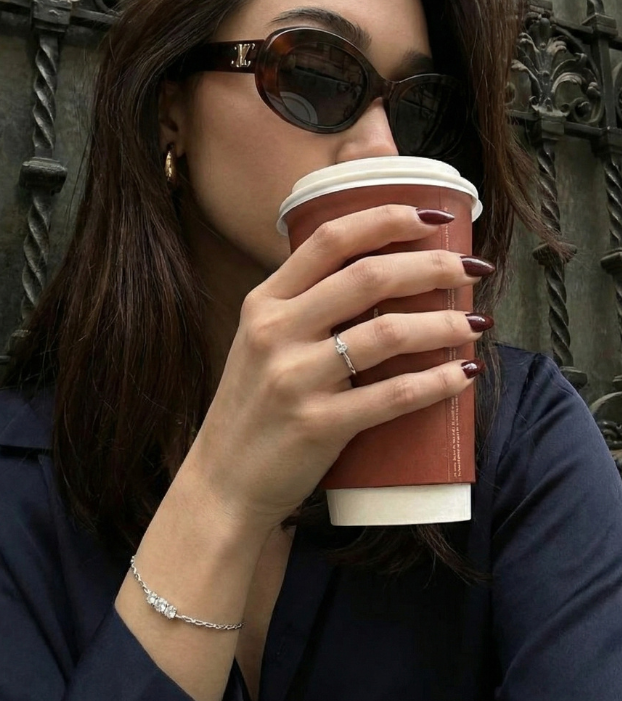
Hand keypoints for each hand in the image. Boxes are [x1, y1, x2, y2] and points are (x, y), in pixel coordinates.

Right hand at [182, 203, 492, 542]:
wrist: (224, 483)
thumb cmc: (254, 409)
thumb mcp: (261, 342)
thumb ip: (304, 306)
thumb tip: (379, 272)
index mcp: (264, 302)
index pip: (330, 239)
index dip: (387, 219)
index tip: (432, 217)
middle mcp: (275, 332)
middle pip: (369, 277)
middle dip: (432, 266)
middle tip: (471, 268)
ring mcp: (294, 379)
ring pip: (388, 333)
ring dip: (445, 323)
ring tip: (476, 323)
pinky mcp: (317, 425)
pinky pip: (393, 395)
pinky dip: (437, 382)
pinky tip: (463, 373)